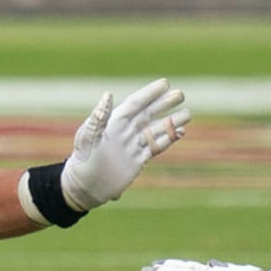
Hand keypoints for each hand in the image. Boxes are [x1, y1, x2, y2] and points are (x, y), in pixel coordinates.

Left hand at [60, 79, 189, 211]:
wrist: (84, 188)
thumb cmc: (83, 161)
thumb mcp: (88, 137)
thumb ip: (99, 117)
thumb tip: (108, 94)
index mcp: (113, 123)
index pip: (135, 104)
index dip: (149, 94)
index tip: (165, 83)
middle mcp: (124, 132)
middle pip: (148, 114)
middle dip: (164, 104)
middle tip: (181, 93)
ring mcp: (132, 146)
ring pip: (156, 130)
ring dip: (171, 122)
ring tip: (188, 114)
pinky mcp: (138, 161)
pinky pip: (156, 147)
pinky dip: (169, 139)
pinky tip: (181, 132)